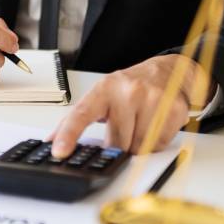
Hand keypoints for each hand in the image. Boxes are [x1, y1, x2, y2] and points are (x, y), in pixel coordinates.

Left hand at [50, 55, 212, 156]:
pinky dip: (155, 141)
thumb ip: (76, 119)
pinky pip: (158, 144)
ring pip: (138, 147)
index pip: (81, 114)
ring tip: (141, 123)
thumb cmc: (130, 87)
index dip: (68, 135)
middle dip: (120, 142)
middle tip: (124, 126)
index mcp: (104, 89)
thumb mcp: (101, 95)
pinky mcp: (173, 110)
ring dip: (138, 143)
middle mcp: (128, 92)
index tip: (59, 151)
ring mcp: (152, 100)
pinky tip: (155, 123)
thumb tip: (51, 141)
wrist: (168, 72)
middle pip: (117, 142)